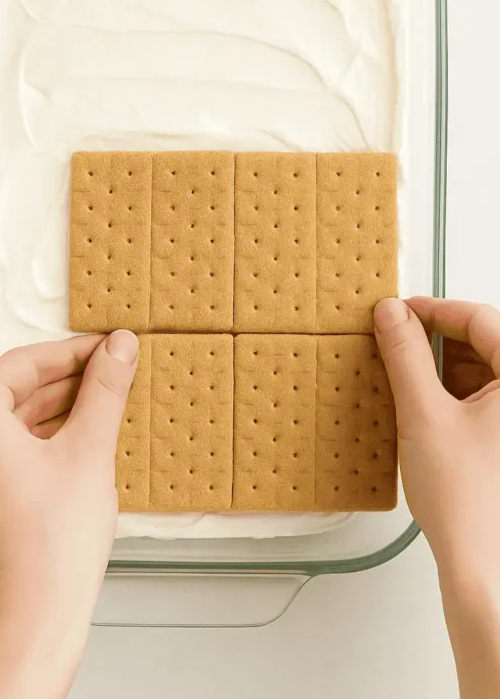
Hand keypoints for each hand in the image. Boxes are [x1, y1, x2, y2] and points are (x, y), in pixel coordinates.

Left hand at [0, 330, 138, 698]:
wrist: (26, 630)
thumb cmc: (52, 549)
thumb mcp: (89, 452)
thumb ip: (104, 389)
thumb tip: (120, 346)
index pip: (23, 364)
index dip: (73, 352)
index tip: (109, 347)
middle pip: (10, 392)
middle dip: (64, 382)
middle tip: (111, 373)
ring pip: (3, 423)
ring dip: (51, 411)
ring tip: (100, 405)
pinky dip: (32, 442)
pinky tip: (73, 443)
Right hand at [374, 297, 499, 698]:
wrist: (481, 566)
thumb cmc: (468, 504)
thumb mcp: (423, 414)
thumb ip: (405, 356)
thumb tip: (391, 314)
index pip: (482, 320)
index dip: (437, 309)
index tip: (400, 310)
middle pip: (484, 343)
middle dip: (437, 339)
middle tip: (395, 339)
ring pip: (481, 369)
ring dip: (441, 366)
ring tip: (403, 374)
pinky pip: (480, 397)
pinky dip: (448, 392)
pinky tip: (419, 402)